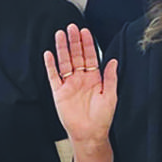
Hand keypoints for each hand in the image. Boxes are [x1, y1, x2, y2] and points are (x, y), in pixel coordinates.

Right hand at [44, 24, 117, 145]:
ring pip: (64, 62)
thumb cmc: (102, 118)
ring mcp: (69, 84)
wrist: (89, 134)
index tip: (85, 32)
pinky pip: (54, 76)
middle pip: (76, 56)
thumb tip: (113, 61)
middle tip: (71, 27)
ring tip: (60, 35)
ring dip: (62, 49)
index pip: (90, 56)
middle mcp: (81, 79)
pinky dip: (51, 66)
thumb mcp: (111, 96)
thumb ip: (110, 77)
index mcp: (94, 78)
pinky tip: (49, 55)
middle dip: (74, 41)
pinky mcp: (59, 93)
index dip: (87, 44)